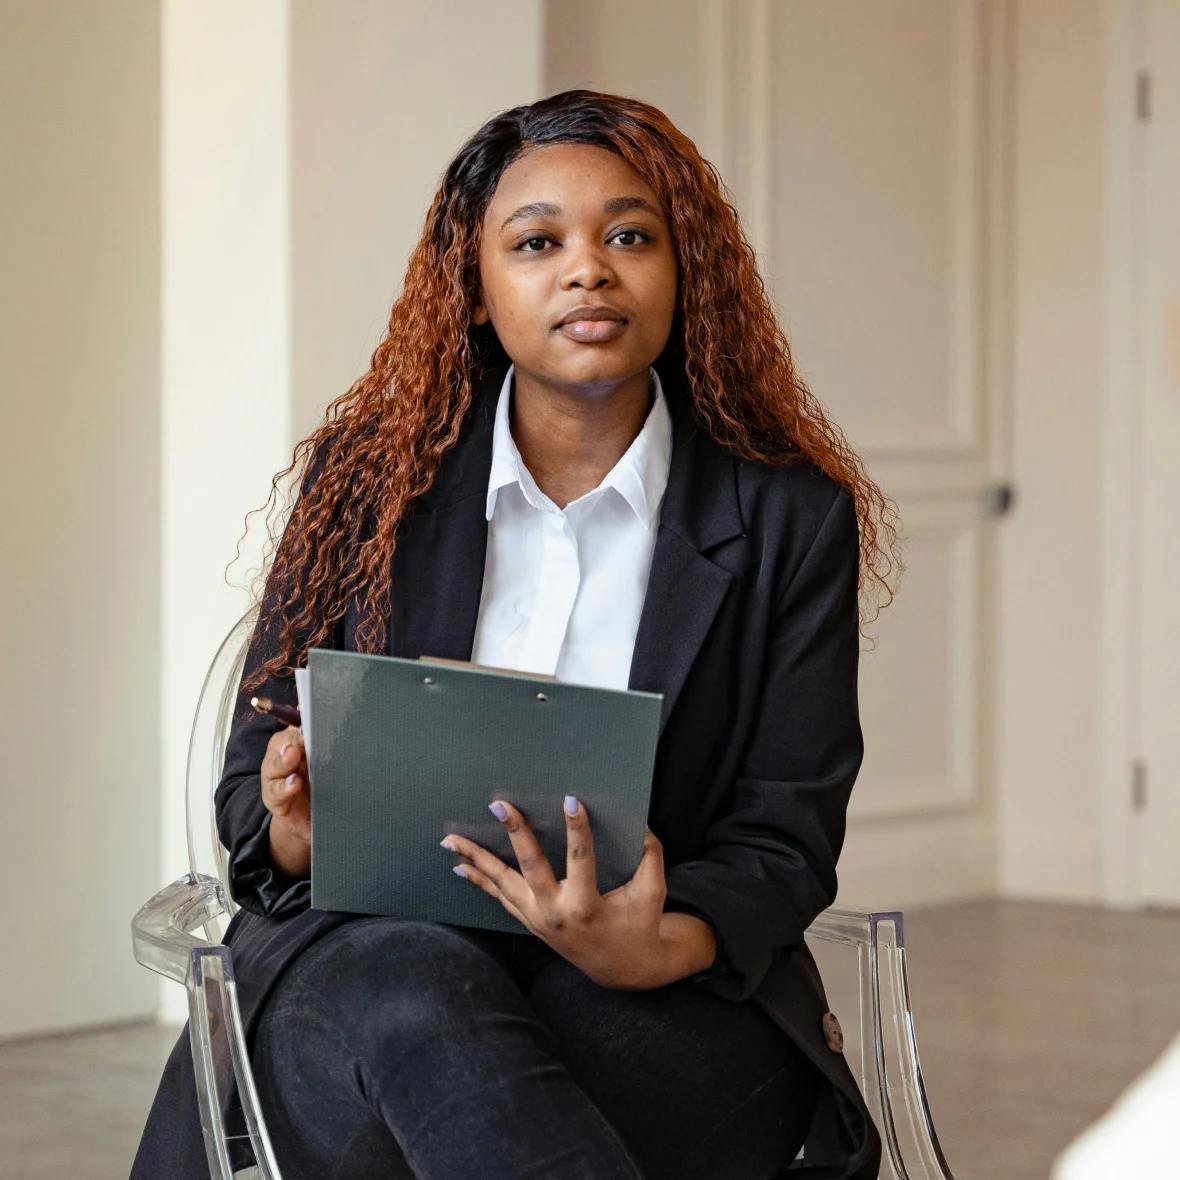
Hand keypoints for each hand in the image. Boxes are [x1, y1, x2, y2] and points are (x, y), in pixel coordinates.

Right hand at [261, 726, 309, 875]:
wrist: (304, 815)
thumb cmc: (314, 780)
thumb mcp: (320, 760)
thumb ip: (323, 740)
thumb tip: (325, 714)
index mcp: (292, 742)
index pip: (295, 727)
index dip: (302, 723)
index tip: (311, 717)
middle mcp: (280, 755)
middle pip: (283, 742)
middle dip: (295, 738)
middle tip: (304, 734)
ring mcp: (274, 777)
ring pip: (275, 765)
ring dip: (285, 759)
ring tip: (293, 755)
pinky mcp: (274, 798)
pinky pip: (276, 791)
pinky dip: (285, 787)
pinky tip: (293, 783)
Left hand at [441, 799, 716, 989]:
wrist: (623, 969)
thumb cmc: (639, 924)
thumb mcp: (652, 892)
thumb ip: (649, 855)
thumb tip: (638, 821)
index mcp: (586, 906)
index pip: (581, 859)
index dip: (578, 830)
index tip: (572, 801)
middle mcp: (555, 914)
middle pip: (529, 867)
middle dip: (515, 834)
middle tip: (500, 805)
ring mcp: (537, 920)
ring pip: (501, 884)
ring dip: (475, 859)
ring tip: (451, 838)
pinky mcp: (530, 922)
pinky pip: (500, 898)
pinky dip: (480, 881)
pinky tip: (460, 865)